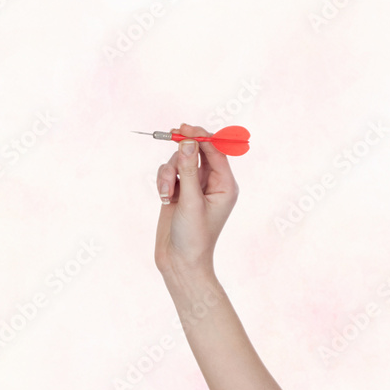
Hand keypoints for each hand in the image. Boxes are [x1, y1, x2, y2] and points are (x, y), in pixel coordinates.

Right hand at [154, 123, 238, 284]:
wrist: (179, 262)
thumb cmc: (194, 236)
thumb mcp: (191, 201)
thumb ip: (188, 171)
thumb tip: (188, 142)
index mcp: (226, 186)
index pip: (217, 153)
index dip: (202, 137)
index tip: (187, 127)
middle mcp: (212, 184)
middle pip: (198, 152)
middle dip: (184, 149)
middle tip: (172, 133)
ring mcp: (194, 187)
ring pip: (180, 162)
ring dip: (170, 173)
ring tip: (167, 193)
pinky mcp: (179, 192)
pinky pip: (170, 173)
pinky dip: (164, 181)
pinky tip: (164, 198)